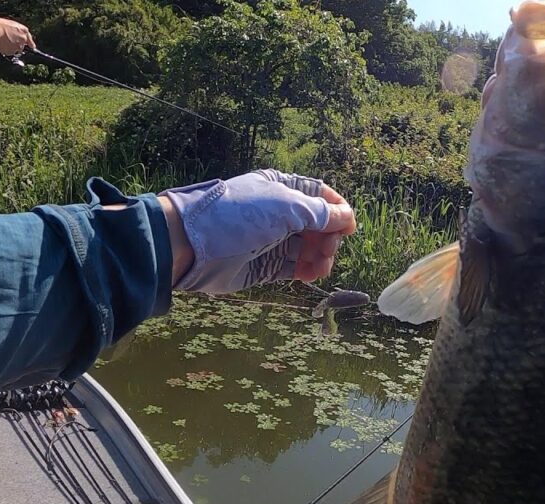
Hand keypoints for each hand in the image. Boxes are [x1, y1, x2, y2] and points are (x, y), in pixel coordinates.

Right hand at [0, 17, 34, 55]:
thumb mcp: (16, 25)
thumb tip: (28, 41)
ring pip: (15, 50)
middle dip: (17, 45)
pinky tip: (1, 44)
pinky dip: (5, 50)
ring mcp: (17, 47)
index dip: (30, 44)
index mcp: (25, 32)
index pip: (30, 42)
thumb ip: (22, 33)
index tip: (32, 47)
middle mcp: (23, 40)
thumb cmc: (2, 25)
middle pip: (21, 46)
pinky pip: (9, 53)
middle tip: (8, 39)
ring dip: (11, 47)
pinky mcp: (11, 52)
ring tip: (4, 41)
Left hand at [159, 169, 355, 293]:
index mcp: (282, 188)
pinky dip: (306, 271)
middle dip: (329, 237)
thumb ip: (320, 213)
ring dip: (320, 257)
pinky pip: (293, 268)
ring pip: (308, 249)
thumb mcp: (286, 206)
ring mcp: (271, 240)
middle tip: (328, 249)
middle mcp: (278, 213)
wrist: (194, 244)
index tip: (350, 229)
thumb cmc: (240, 216)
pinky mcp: (263, 266)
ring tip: (320, 267)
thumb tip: (347, 217)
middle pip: (318, 226)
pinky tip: (311, 274)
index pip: (320, 196)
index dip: (338, 211)